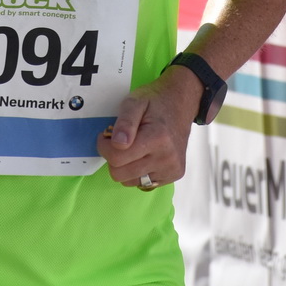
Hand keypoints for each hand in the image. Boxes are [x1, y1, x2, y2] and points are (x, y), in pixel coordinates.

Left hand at [97, 64, 198, 187]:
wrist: (181, 104)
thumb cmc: (156, 101)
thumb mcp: (135, 101)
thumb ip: (125, 122)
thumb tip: (118, 143)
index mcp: (157, 138)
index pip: (116, 158)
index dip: (104, 146)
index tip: (106, 136)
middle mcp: (167, 158)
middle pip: (120, 174)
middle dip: (113, 158)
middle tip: (120, 142)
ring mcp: (171, 169)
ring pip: (129, 181)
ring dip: (125, 167)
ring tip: (134, 148)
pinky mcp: (174, 175)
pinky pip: (143, 183)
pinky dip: (138, 171)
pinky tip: (145, 155)